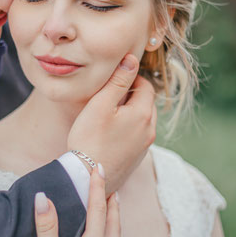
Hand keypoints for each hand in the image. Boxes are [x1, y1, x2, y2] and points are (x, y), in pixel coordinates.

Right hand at [68, 54, 156, 193]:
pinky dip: (128, 129)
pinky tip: (109, 133)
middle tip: (110, 94)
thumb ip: (118, 80)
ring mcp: (144, 147)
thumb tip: (132, 59)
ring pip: (142, 121)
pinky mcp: (136, 159)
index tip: (115, 79)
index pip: (146, 86)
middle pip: (147, 103)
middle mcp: (149, 131)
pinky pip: (137, 136)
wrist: (86, 178)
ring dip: (131, 113)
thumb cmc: (89, 139)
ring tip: (108, 113)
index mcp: (143, 114)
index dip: (132, 78)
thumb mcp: (101, 104)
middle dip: (132, 95)